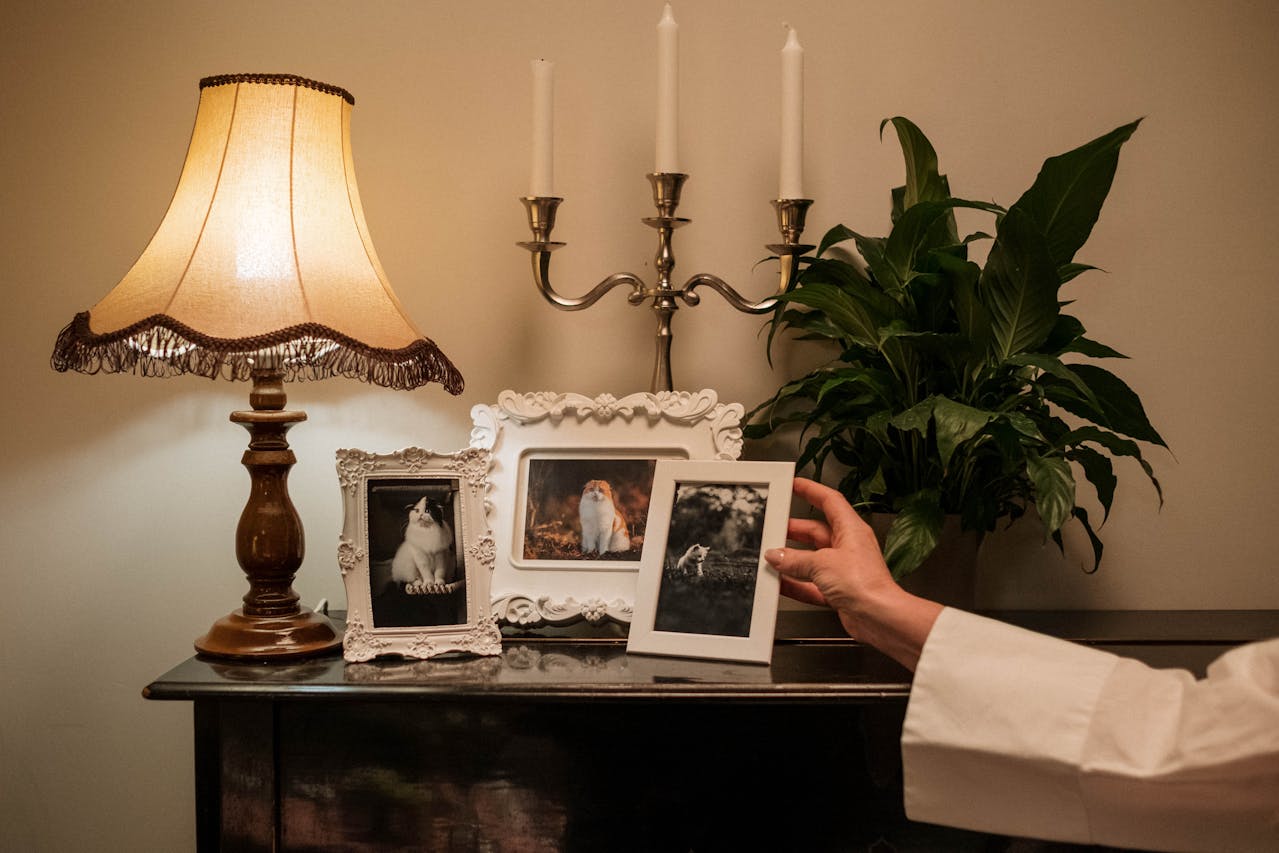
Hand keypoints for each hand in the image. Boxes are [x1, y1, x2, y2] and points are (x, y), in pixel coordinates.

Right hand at [765, 477, 941, 669]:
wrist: (879, 617)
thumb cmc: (865, 584)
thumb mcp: (821, 564)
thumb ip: (795, 560)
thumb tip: (777, 555)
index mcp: (851, 529)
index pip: (829, 501)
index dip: (811, 490)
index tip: (794, 484)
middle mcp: (848, 547)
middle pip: (816, 531)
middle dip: (793, 530)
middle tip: (773, 527)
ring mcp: (843, 569)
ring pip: (811, 559)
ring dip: (792, 560)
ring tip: (771, 557)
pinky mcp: (839, 590)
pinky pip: (811, 583)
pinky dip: (795, 584)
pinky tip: (780, 584)